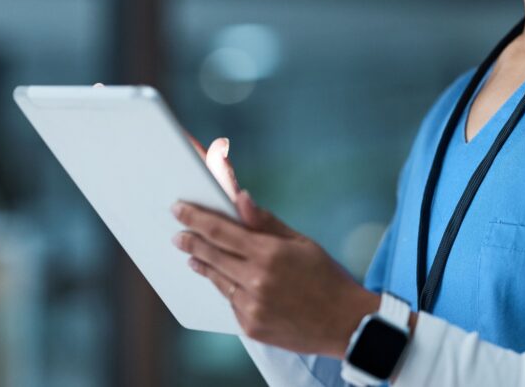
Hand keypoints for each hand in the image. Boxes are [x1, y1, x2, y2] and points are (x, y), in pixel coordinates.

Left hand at [171, 136, 379, 357]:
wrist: (346, 323)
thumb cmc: (326, 277)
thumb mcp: (301, 242)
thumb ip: (266, 222)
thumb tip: (240, 198)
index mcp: (270, 253)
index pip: (220, 231)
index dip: (196, 218)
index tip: (179, 210)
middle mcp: (256, 280)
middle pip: (211, 255)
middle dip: (191, 242)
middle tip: (178, 235)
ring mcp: (252, 306)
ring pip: (216, 280)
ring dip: (202, 265)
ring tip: (194, 256)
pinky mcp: (251, 326)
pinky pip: (230, 302)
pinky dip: (226, 288)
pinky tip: (224, 279)